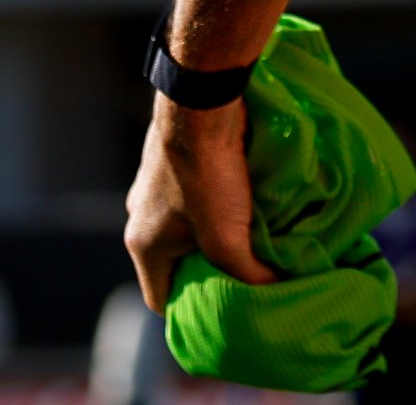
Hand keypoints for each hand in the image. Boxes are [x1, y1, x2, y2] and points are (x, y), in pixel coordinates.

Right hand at [123, 98, 275, 307]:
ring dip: (215, 233)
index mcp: (143, 244)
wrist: (202, 102)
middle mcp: (141, 216)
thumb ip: (248, 274)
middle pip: (175, 261)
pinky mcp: (174, 159)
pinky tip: (246, 201)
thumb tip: (274, 288)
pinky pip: (194, 195)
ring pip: (187, 225)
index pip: (160, 298)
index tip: (221, 313)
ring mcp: (155, 185)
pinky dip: (217, 203)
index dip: (189, 311)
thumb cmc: (207, 177)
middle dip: (208, 271)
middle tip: (244, 276)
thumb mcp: (229, 239)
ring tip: (251, 237)